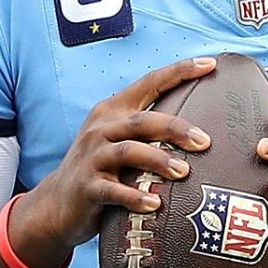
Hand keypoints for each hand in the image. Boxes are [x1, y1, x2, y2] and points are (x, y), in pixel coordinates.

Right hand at [13, 57, 215, 266]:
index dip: (179, 71)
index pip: (150, 83)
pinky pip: (113, 191)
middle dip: (176, 128)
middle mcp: (101, 129)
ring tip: (184, 172)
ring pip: (129, 151)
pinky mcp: (86, 187)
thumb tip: (202, 128)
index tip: (210, 64)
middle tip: (205, 142)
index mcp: (113, 110)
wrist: (57, 204)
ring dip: (159, 160)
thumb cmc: (102, 169)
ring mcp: (92, 157)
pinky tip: (155, 203)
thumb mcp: (120, 140)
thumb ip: (150, 130)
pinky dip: (135, 196)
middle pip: (143, 120)